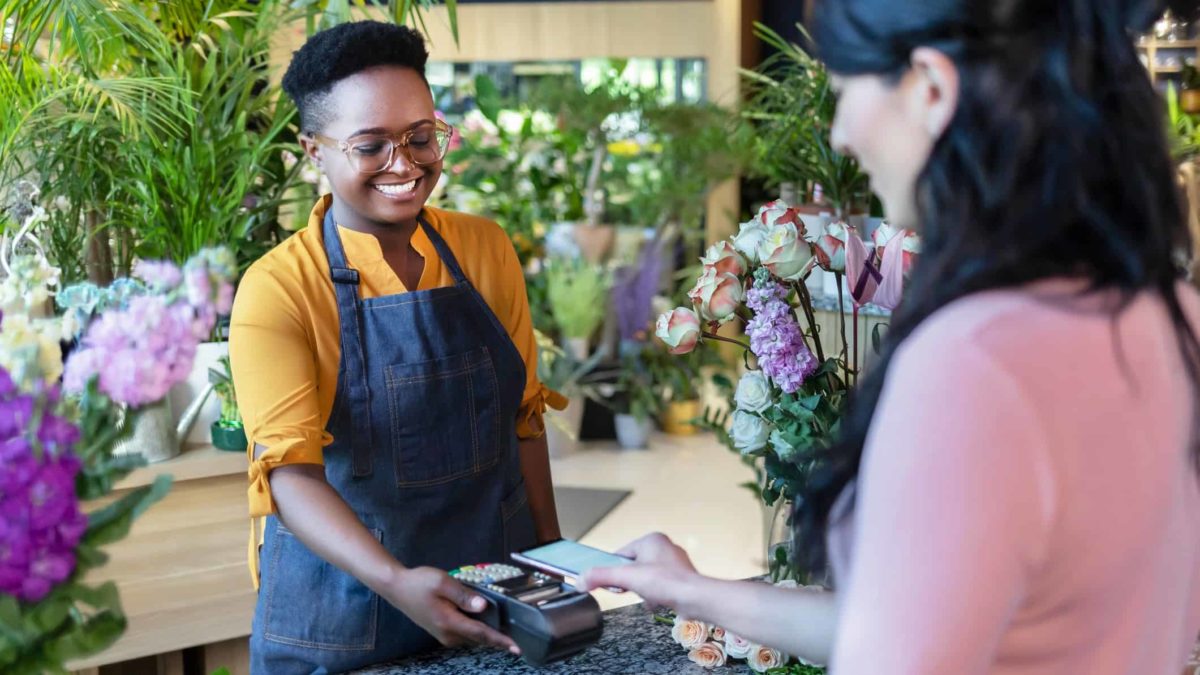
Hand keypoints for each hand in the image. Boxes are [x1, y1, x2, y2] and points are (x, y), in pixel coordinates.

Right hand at [385, 566, 518, 653]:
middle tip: (518, 637)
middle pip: (479, 639)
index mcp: (450, 623)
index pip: (481, 634)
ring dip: (488, 635)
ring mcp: (444, 635)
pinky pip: (465, 634)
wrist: (397, 588)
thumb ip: (464, 595)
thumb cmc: (419, 583)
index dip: (501, 641)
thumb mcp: (443, 583)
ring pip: (472, 638)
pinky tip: (485, 622)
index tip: (517, 648)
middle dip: (498, 639)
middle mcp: (448, 634)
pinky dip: (477, 631)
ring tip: (506, 630)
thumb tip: (483, 607)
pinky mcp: (441, 631)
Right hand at [577, 533, 699, 608]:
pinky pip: (659, 587)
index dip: (615, 570)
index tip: (614, 582)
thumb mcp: (626, 577)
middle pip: (633, 567)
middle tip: (636, 589)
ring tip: (651, 595)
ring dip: (644, 591)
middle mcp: (664, 547)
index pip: (621, 553)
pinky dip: (657, 596)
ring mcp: (674, 563)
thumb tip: (581, 579)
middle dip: (632, 582)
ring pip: (646, 578)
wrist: (694, 598)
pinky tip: (660, 601)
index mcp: (651, 539)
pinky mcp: (680, 578)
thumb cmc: (668, 582)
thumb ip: (601, 577)